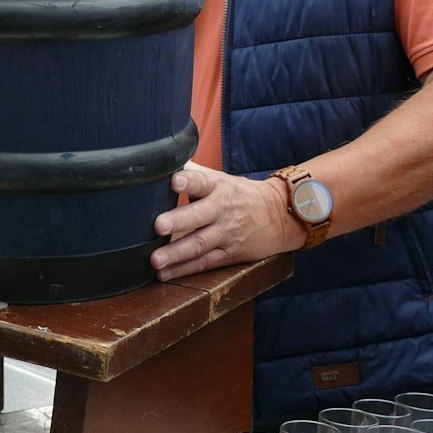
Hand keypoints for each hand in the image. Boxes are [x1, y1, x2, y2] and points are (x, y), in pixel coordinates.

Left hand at [150, 163, 306, 281]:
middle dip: (178, 221)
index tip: (173, 180)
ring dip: (176, 253)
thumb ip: (192, 171)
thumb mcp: (219, 178)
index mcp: (218, 187)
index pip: (202, 181)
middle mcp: (222, 210)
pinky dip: (184, 270)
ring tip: (155, 259)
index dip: (189, 181)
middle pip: (199, 216)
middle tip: (157, 225)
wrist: (278, 215)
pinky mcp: (229, 254)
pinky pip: (204, 263)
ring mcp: (226, 234)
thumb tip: (162, 158)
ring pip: (199, 244)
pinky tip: (164, 274)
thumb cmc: (238, 194)